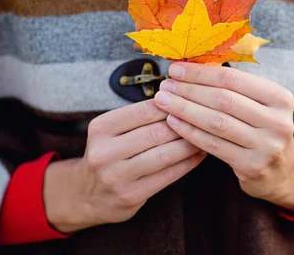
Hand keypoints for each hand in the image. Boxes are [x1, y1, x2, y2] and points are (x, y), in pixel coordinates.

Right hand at [43, 100, 205, 232]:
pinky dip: (188, 163)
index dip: (171, 104)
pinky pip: (168, 176)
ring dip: (190, 144)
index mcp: (101, 128)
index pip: (144, 110)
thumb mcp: (111, 130)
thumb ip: (138, 117)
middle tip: (205, 117)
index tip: (190, 100)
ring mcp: (116, 176)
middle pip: (156, 133)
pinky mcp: (130, 196)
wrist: (86, 195)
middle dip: (184, 124)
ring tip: (206, 134)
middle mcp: (105, 152)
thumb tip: (178, 97)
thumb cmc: (108, 154)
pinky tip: (200, 154)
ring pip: (165, 155)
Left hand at [153, 63, 293, 210]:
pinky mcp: (252, 166)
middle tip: (165, 86)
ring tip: (163, 102)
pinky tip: (173, 122)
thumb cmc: (259, 128)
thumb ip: (231, 87)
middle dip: (189, 91)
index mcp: (280, 97)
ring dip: (185, 110)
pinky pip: (213, 144)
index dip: (201, 73)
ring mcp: (267, 145)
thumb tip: (188, 67)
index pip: (233, 79)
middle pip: (224, 100)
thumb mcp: (257, 104)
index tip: (175, 69)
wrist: (280, 170)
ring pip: (217, 122)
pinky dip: (190, 131)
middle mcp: (278, 121)